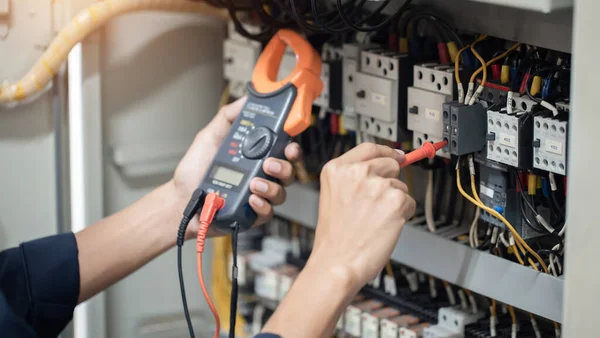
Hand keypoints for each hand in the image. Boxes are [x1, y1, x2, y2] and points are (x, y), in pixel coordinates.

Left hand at [171, 97, 301, 237]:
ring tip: (253, 183)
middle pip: (289, 171)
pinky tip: (251, 199)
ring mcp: (258, 196)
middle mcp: (261, 175)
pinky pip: (268, 212)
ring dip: (271, 186)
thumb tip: (248, 98)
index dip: (292, 147)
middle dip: (285, 166)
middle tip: (269, 164)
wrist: (180, 198)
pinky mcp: (252, 215)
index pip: (283, 150)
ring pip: (281, 192)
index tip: (289, 144)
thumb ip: (229, 116)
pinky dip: (262, 205)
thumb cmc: (195, 169)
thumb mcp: (210, 136)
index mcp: (256, 156)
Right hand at [311, 143, 415, 289]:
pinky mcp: (396, 200)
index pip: (369, 148)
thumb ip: (353, 178)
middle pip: (390, 163)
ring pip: (400, 186)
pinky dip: (403, 215)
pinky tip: (384, 226)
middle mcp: (356, 172)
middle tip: (378, 203)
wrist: (337, 262)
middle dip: (390, 181)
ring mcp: (377, 185)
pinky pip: (410, 203)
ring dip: (394, 201)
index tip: (396, 155)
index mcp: (336, 169)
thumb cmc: (335, 238)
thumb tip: (385, 164)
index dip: (386, 151)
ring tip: (374, 220)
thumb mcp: (333, 196)